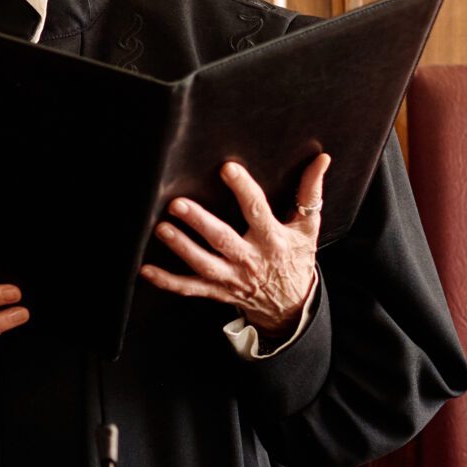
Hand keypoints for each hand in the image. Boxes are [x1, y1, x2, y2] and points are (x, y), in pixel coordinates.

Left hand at [140, 154, 329, 331]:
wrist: (292, 307)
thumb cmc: (296, 259)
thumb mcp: (308, 227)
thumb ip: (311, 192)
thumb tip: (321, 158)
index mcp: (273, 240)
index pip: (257, 211)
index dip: (244, 190)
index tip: (227, 168)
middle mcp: (250, 260)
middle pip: (223, 240)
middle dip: (200, 223)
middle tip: (178, 204)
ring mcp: (232, 278)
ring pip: (204, 264)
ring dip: (182, 247)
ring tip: (162, 228)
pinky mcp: (218, 291)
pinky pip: (190, 288)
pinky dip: (168, 282)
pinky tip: (145, 270)